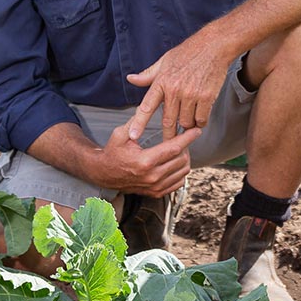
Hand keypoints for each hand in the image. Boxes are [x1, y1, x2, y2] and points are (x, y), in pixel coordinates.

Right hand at [87, 122, 201, 196]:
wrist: (104, 174)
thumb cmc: (112, 152)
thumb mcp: (120, 135)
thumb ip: (136, 122)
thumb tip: (148, 107)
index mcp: (144, 161)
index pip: (174, 148)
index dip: (188, 138)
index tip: (196, 130)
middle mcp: (152, 176)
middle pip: (182, 160)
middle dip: (186, 147)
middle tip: (184, 138)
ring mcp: (155, 187)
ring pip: (183, 171)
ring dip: (185, 159)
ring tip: (180, 149)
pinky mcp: (157, 193)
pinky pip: (179, 182)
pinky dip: (181, 172)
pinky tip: (175, 162)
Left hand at [125, 35, 235, 140]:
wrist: (213, 47)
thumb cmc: (188, 53)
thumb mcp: (164, 61)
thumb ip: (148, 75)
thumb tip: (131, 79)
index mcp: (162, 82)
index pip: (147, 107)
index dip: (139, 123)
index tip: (133, 136)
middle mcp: (175, 90)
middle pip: (168, 121)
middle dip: (168, 135)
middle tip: (169, 141)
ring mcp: (191, 94)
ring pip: (186, 122)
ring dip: (187, 124)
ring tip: (190, 117)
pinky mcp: (206, 97)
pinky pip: (201, 119)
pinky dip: (200, 121)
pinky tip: (200, 115)